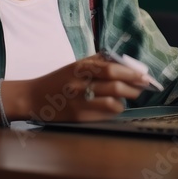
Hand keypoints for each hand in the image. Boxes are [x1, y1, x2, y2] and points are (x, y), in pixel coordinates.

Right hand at [15, 55, 153, 122]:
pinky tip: (113, 107)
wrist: (33, 98)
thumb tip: (124, 61)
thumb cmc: (58, 80)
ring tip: (126, 97)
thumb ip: (97, 61)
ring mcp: (79, 102)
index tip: (144, 75)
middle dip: (134, 87)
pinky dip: (114, 110)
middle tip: (143, 87)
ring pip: (113, 103)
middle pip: (115, 85)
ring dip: (125, 100)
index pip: (111, 68)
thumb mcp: (75, 65)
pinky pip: (105, 115)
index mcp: (80, 67)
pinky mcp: (79, 117)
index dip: (131, 72)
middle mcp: (79, 84)